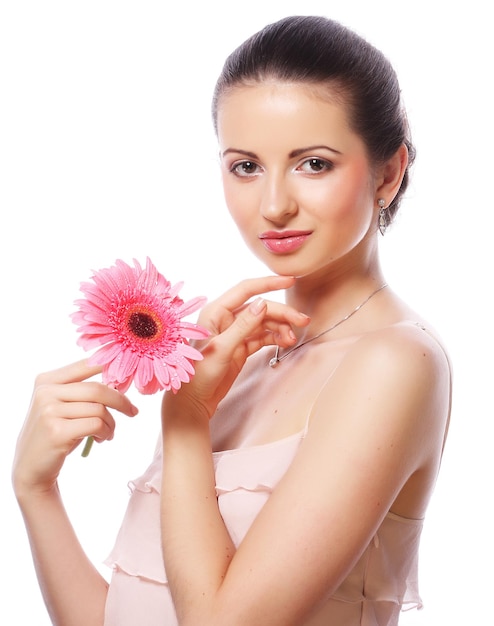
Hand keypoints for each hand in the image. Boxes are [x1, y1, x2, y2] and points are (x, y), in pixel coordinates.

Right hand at [12, 360, 137, 497]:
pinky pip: (96, 424)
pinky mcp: (57, 432)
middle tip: (132, 411)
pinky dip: (105, 432)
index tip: (128, 376)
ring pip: (99, 409)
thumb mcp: (62, 406)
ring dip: (111, 423)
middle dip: (120, 401)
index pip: (85, 364)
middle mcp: (45, 392)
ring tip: (107, 433)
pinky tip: (100, 439)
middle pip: (97, 389)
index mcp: (46, 380)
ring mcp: (49, 411)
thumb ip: (83, 391)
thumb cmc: (56, 433)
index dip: (110, 367)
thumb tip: (119, 382)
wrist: (31, 468)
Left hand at [163, 276, 308, 421]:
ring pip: (264, 322)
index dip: (268, 283)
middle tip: (301, 321)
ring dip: (281, 327)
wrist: (194, 402)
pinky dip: (275, 337)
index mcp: (216, 312)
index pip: (246, 290)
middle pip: (260, 308)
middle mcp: (226, 319)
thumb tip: (262, 304)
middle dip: (282, 313)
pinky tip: (285, 342)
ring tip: (292, 338)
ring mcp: (235, 333)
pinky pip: (263, 336)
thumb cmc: (198, 375)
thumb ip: (242, 326)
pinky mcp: (242, 347)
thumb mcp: (221, 349)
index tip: (289, 281)